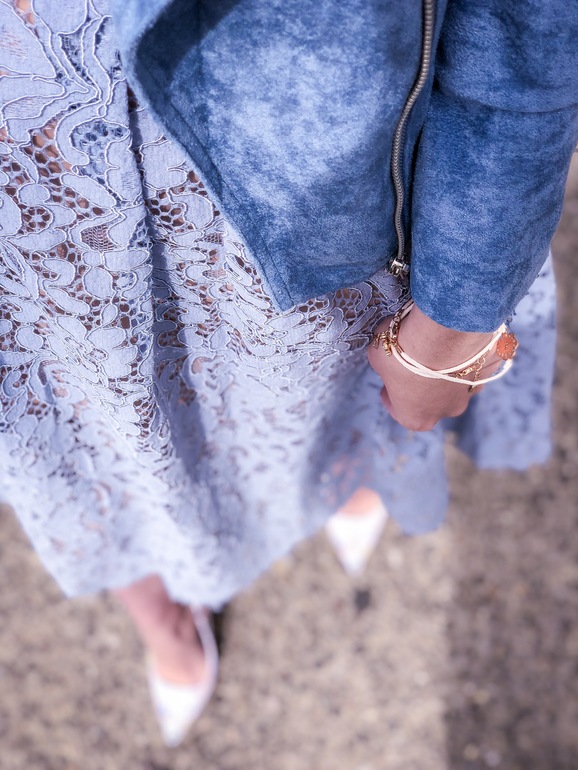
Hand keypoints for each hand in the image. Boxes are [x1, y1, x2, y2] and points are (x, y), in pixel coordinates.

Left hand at [367, 303, 500, 431]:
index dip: (390, 394)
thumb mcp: (377, 356)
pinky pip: (475, 364)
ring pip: (455, 384)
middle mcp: (445, 412)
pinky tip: (456, 338)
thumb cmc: (404, 348)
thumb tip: (388, 357)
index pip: (398, 410)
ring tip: (436, 347)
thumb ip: (383, 364)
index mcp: (415, 418)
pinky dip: (466, 355)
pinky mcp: (489, 371)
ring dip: (446, 370)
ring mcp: (470, 393)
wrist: (443, 330)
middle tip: (413, 362)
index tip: (388, 382)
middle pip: (430, 401)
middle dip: (421, 384)